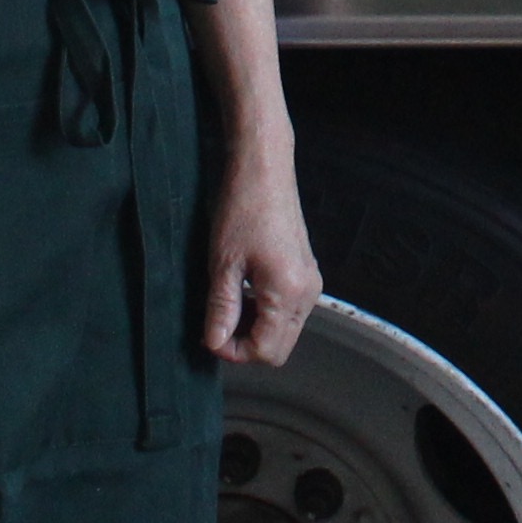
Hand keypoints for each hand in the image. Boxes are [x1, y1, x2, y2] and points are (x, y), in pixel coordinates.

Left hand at [201, 136, 321, 364]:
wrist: (264, 170)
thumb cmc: (243, 209)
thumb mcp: (223, 264)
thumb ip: (221, 309)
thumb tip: (215, 343)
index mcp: (289, 292)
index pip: (266, 351)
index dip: (234, 352)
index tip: (210, 336)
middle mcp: (308, 292)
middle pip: (280, 348)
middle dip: (246, 344)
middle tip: (217, 325)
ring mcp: (311, 282)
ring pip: (285, 331)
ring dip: (256, 329)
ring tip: (229, 304)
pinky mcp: (307, 272)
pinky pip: (289, 311)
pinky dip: (266, 313)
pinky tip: (246, 291)